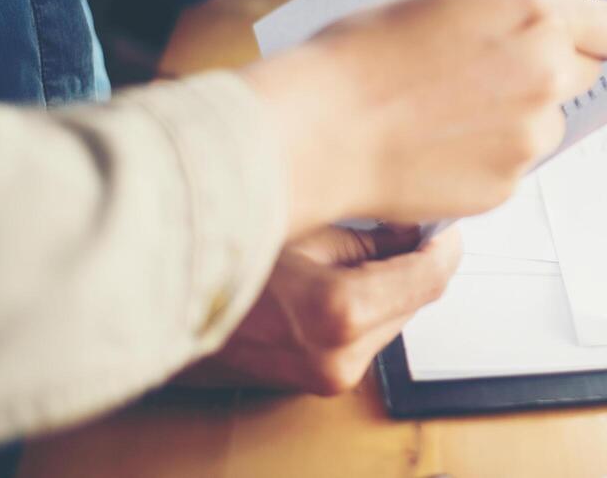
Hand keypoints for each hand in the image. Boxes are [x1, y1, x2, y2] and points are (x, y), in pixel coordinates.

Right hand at [176, 224, 459, 394]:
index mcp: (337, 313)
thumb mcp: (305, 223)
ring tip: (347, 253)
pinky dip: (365, 306)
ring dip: (389, 284)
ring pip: (395, 317)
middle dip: (414, 262)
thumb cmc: (225, 250)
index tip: (445, 223)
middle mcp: (338, 357)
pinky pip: (367, 334)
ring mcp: (328, 376)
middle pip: (417, 299)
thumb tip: (417, 229)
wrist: (161, 301)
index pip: (430, 278)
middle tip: (395, 226)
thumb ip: (371, 231)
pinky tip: (331, 282)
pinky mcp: (319, 383)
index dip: (444, 245)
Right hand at [243, 0, 606, 229]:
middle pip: (586, 73)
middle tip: (493, 71)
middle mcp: (548, 76)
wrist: (321, 129)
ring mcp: (532, 136)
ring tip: (447, 110)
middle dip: (554, 70)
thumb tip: (564, 5)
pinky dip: (488, 155)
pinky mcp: (509, 184)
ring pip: (547, 121)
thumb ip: (516, 6)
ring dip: (517, 116)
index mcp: (537, 17)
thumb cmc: (366, 53)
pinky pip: (514, 162)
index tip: (602, 36)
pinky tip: (437, 144)